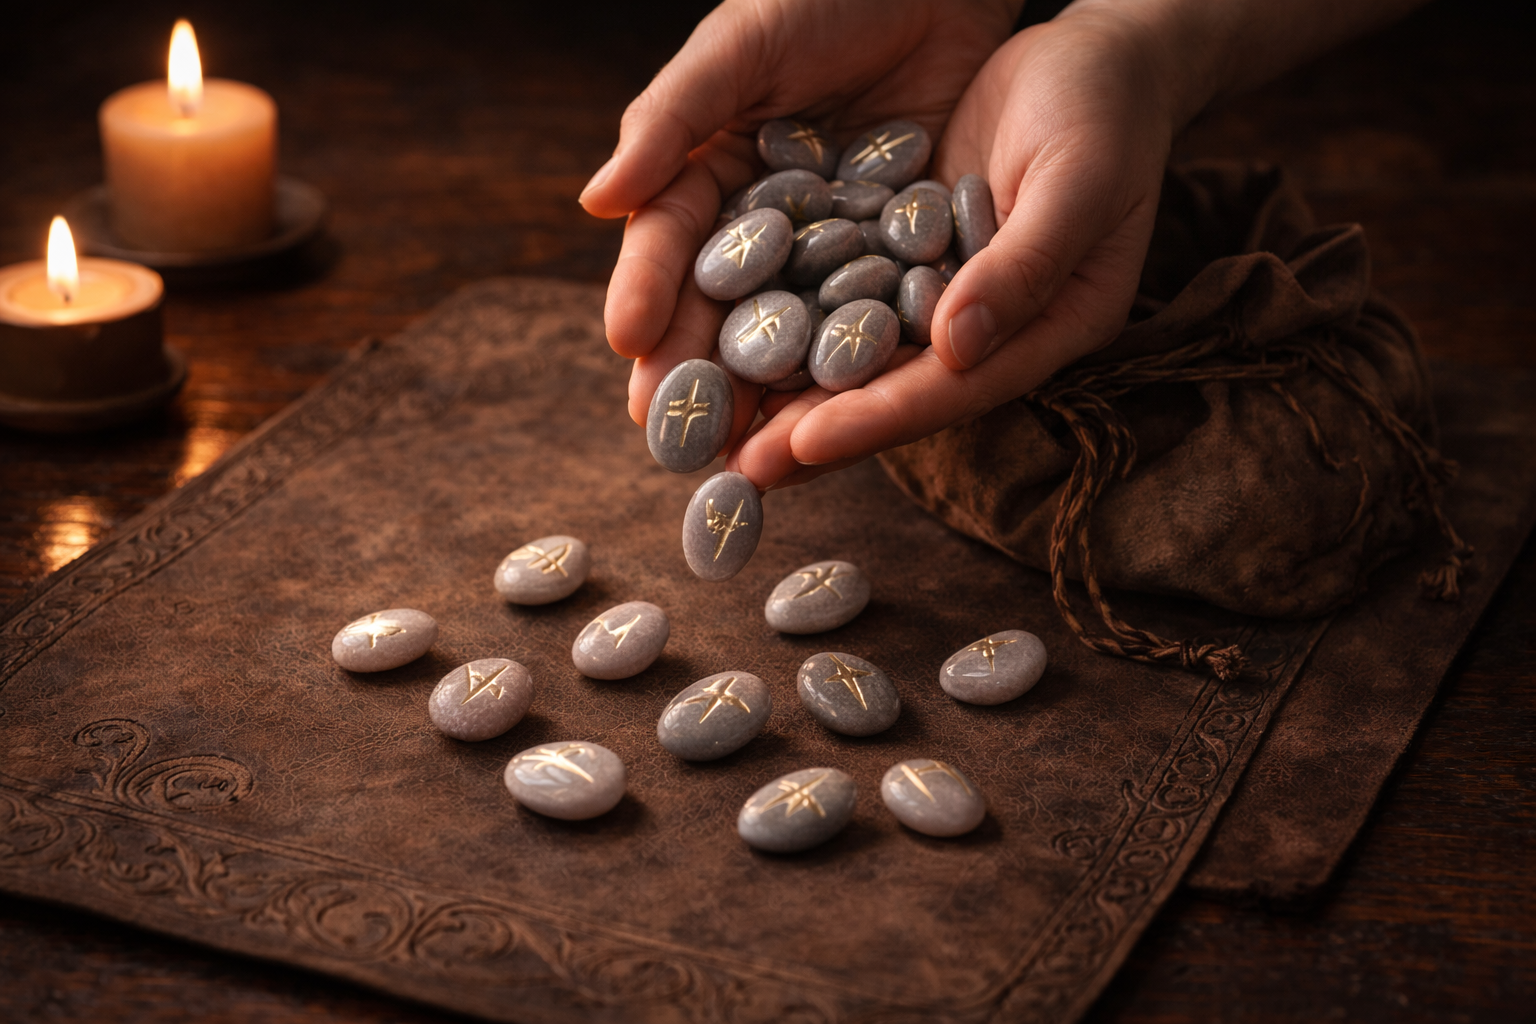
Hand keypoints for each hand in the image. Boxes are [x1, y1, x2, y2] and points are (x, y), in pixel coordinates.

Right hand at [578, 0, 1021, 453]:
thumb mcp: (738, 46)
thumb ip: (670, 119)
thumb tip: (594, 201)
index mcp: (709, 171)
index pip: (669, 241)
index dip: (647, 290)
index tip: (628, 342)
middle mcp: (764, 219)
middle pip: (725, 304)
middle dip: (700, 368)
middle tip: (676, 433)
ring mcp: (831, 243)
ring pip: (794, 324)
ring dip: (770, 391)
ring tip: (747, 449)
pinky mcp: (898, 253)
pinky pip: (873, 313)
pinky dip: (855, 363)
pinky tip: (843, 412)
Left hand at [733, 4, 1188, 487]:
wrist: (1095, 56)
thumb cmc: (1106, 112)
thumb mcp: (1079, 179)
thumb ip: (1025, 265)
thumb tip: (958, 348)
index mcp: (1044, 330)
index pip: (951, 390)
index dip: (877, 420)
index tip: (802, 447)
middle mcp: (987, 329)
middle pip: (893, 392)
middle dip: (813, 433)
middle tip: (735, 473)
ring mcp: (940, 294)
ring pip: (857, 356)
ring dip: (787, 394)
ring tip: (712, 433)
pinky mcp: (902, 253)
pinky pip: (839, 296)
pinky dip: (787, 321)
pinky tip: (724, 339)